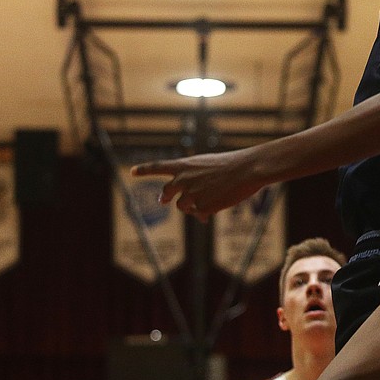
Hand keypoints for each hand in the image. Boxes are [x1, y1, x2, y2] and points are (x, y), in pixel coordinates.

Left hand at [131, 149, 263, 221]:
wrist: (247, 169)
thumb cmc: (232, 164)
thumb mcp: (208, 165)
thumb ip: (195, 179)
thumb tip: (195, 207)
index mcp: (185, 165)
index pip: (159, 167)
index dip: (145, 169)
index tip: (132, 171)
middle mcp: (183, 179)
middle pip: (166, 192)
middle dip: (164, 197)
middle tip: (163, 199)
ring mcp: (191, 194)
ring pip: (183, 206)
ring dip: (192, 206)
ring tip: (209, 200)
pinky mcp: (201, 207)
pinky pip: (199, 214)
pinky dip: (206, 213)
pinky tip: (218, 206)